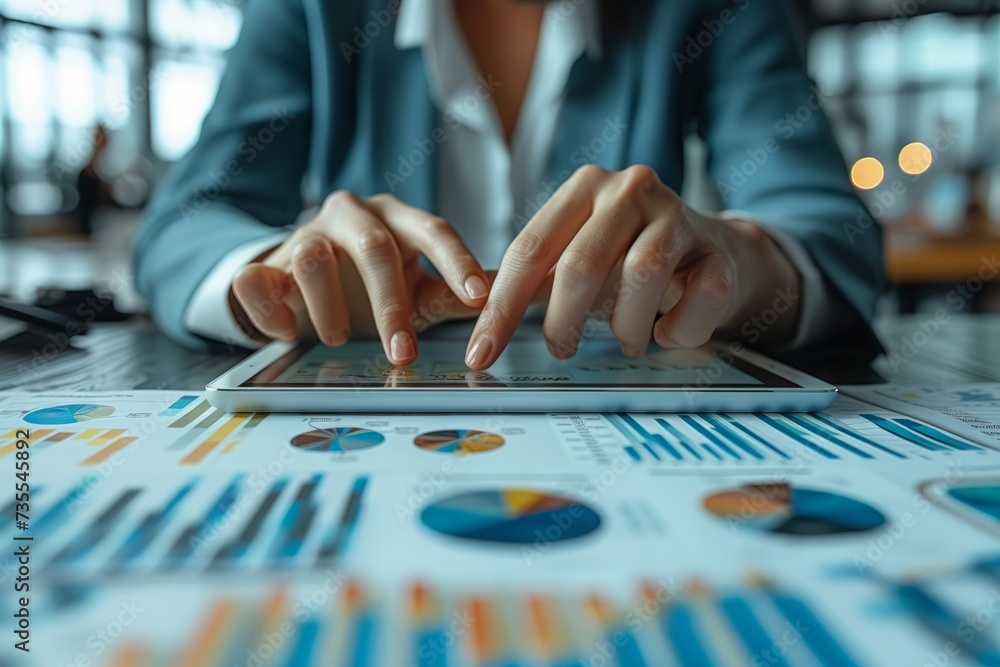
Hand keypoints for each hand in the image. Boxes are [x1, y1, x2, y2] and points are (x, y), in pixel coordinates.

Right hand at [231, 192, 490, 364]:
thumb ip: (454, 293)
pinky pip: (257, 278)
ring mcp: (303, 234)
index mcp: (396, 219)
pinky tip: (285, 332)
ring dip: (328, 305)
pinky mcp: (263, 263)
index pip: (433, 229)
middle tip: (402, 352)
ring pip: (313, 255)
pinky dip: (270, 308)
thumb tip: (516, 296)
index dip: (457, 261)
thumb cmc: (369, 286)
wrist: (296, 286)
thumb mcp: (415, 289)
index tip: (480, 298)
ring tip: (337, 340)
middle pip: (373, 247)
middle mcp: (351, 216)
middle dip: (390, 305)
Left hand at [464, 165, 801, 369]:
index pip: (530, 250)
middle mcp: (631, 190)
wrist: (715, 251)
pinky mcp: (719, 252)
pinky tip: (668, 332)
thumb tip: (470, 304)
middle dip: (561, 322)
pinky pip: (698, 300)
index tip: (481, 354)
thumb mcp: (576, 254)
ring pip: (642, 277)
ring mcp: (679, 216)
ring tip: (625, 341)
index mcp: (585, 188)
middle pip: (581, 265)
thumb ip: (531, 276)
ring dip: (626, 326)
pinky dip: (678, 330)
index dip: (501, 308)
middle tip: (559, 350)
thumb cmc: (630, 257)